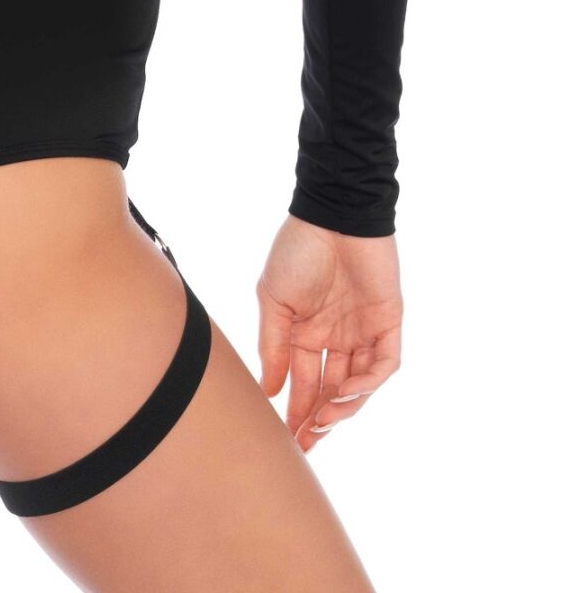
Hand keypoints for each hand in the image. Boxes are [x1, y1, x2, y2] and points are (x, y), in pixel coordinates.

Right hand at [256, 215, 402, 453]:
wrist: (332, 214)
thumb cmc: (298, 251)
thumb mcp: (274, 299)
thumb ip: (273, 345)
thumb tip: (269, 390)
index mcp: (307, 332)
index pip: (302, 382)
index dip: (296, 411)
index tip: (286, 439)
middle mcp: (336, 338)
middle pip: (330, 390)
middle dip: (319, 420)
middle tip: (306, 444)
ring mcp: (364, 332)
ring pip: (359, 384)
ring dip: (343, 406)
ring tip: (323, 420)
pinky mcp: (388, 323)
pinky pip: (383, 363)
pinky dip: (368, 382)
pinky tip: (347, 391)